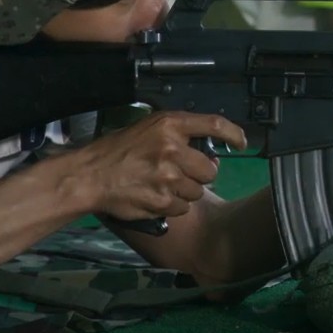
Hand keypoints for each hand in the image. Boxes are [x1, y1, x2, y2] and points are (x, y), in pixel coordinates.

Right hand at [84, 112, 246, 221]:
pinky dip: (172, 206)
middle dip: (200, 174)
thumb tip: (210, 153)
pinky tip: (156, 197)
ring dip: (185, 191)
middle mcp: (172, 148)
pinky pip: (183, 207)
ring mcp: (168, 176)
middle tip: (182, 173)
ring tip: (163, 185)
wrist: (91, 175)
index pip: (214, 124)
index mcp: (170, 125)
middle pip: (210, 169)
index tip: (241, 143)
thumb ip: (178, 135)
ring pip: (197, 191)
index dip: (234, 134)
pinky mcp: (162, 200)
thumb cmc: (118, 150)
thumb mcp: (147, 129)